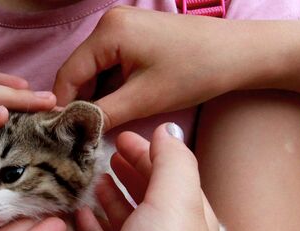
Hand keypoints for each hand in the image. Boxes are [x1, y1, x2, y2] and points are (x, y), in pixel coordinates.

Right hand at [54, 7, 242, 129]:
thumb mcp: (143, 99)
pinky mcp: (135, 37)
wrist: (240, 54)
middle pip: (80, 72)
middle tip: (80, 137)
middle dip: (81, 104)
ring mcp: (123, 29)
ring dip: (97, 98)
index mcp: (108, 32)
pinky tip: (117, 108)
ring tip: (99, 126)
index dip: (62, 108)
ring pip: (95, 72)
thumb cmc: (194, 71)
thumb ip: (103, 115)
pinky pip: (111, 67)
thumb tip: (74, 132)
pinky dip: (111, 89)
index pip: (69, 75)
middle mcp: (109, 24)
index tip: (60, 137)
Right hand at [65, 124, 220, 230]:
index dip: (151, 153)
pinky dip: (91, 225)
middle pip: (149, 197)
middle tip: (105, 150)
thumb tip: (169, 130)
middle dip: (131, 171)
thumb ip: (174, 164)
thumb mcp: (174, 207)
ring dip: (111, 196)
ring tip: (92, 175)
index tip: (123, 134)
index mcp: (192, 224)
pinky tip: (78, 210)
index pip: (174, 177)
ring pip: (124, 220)